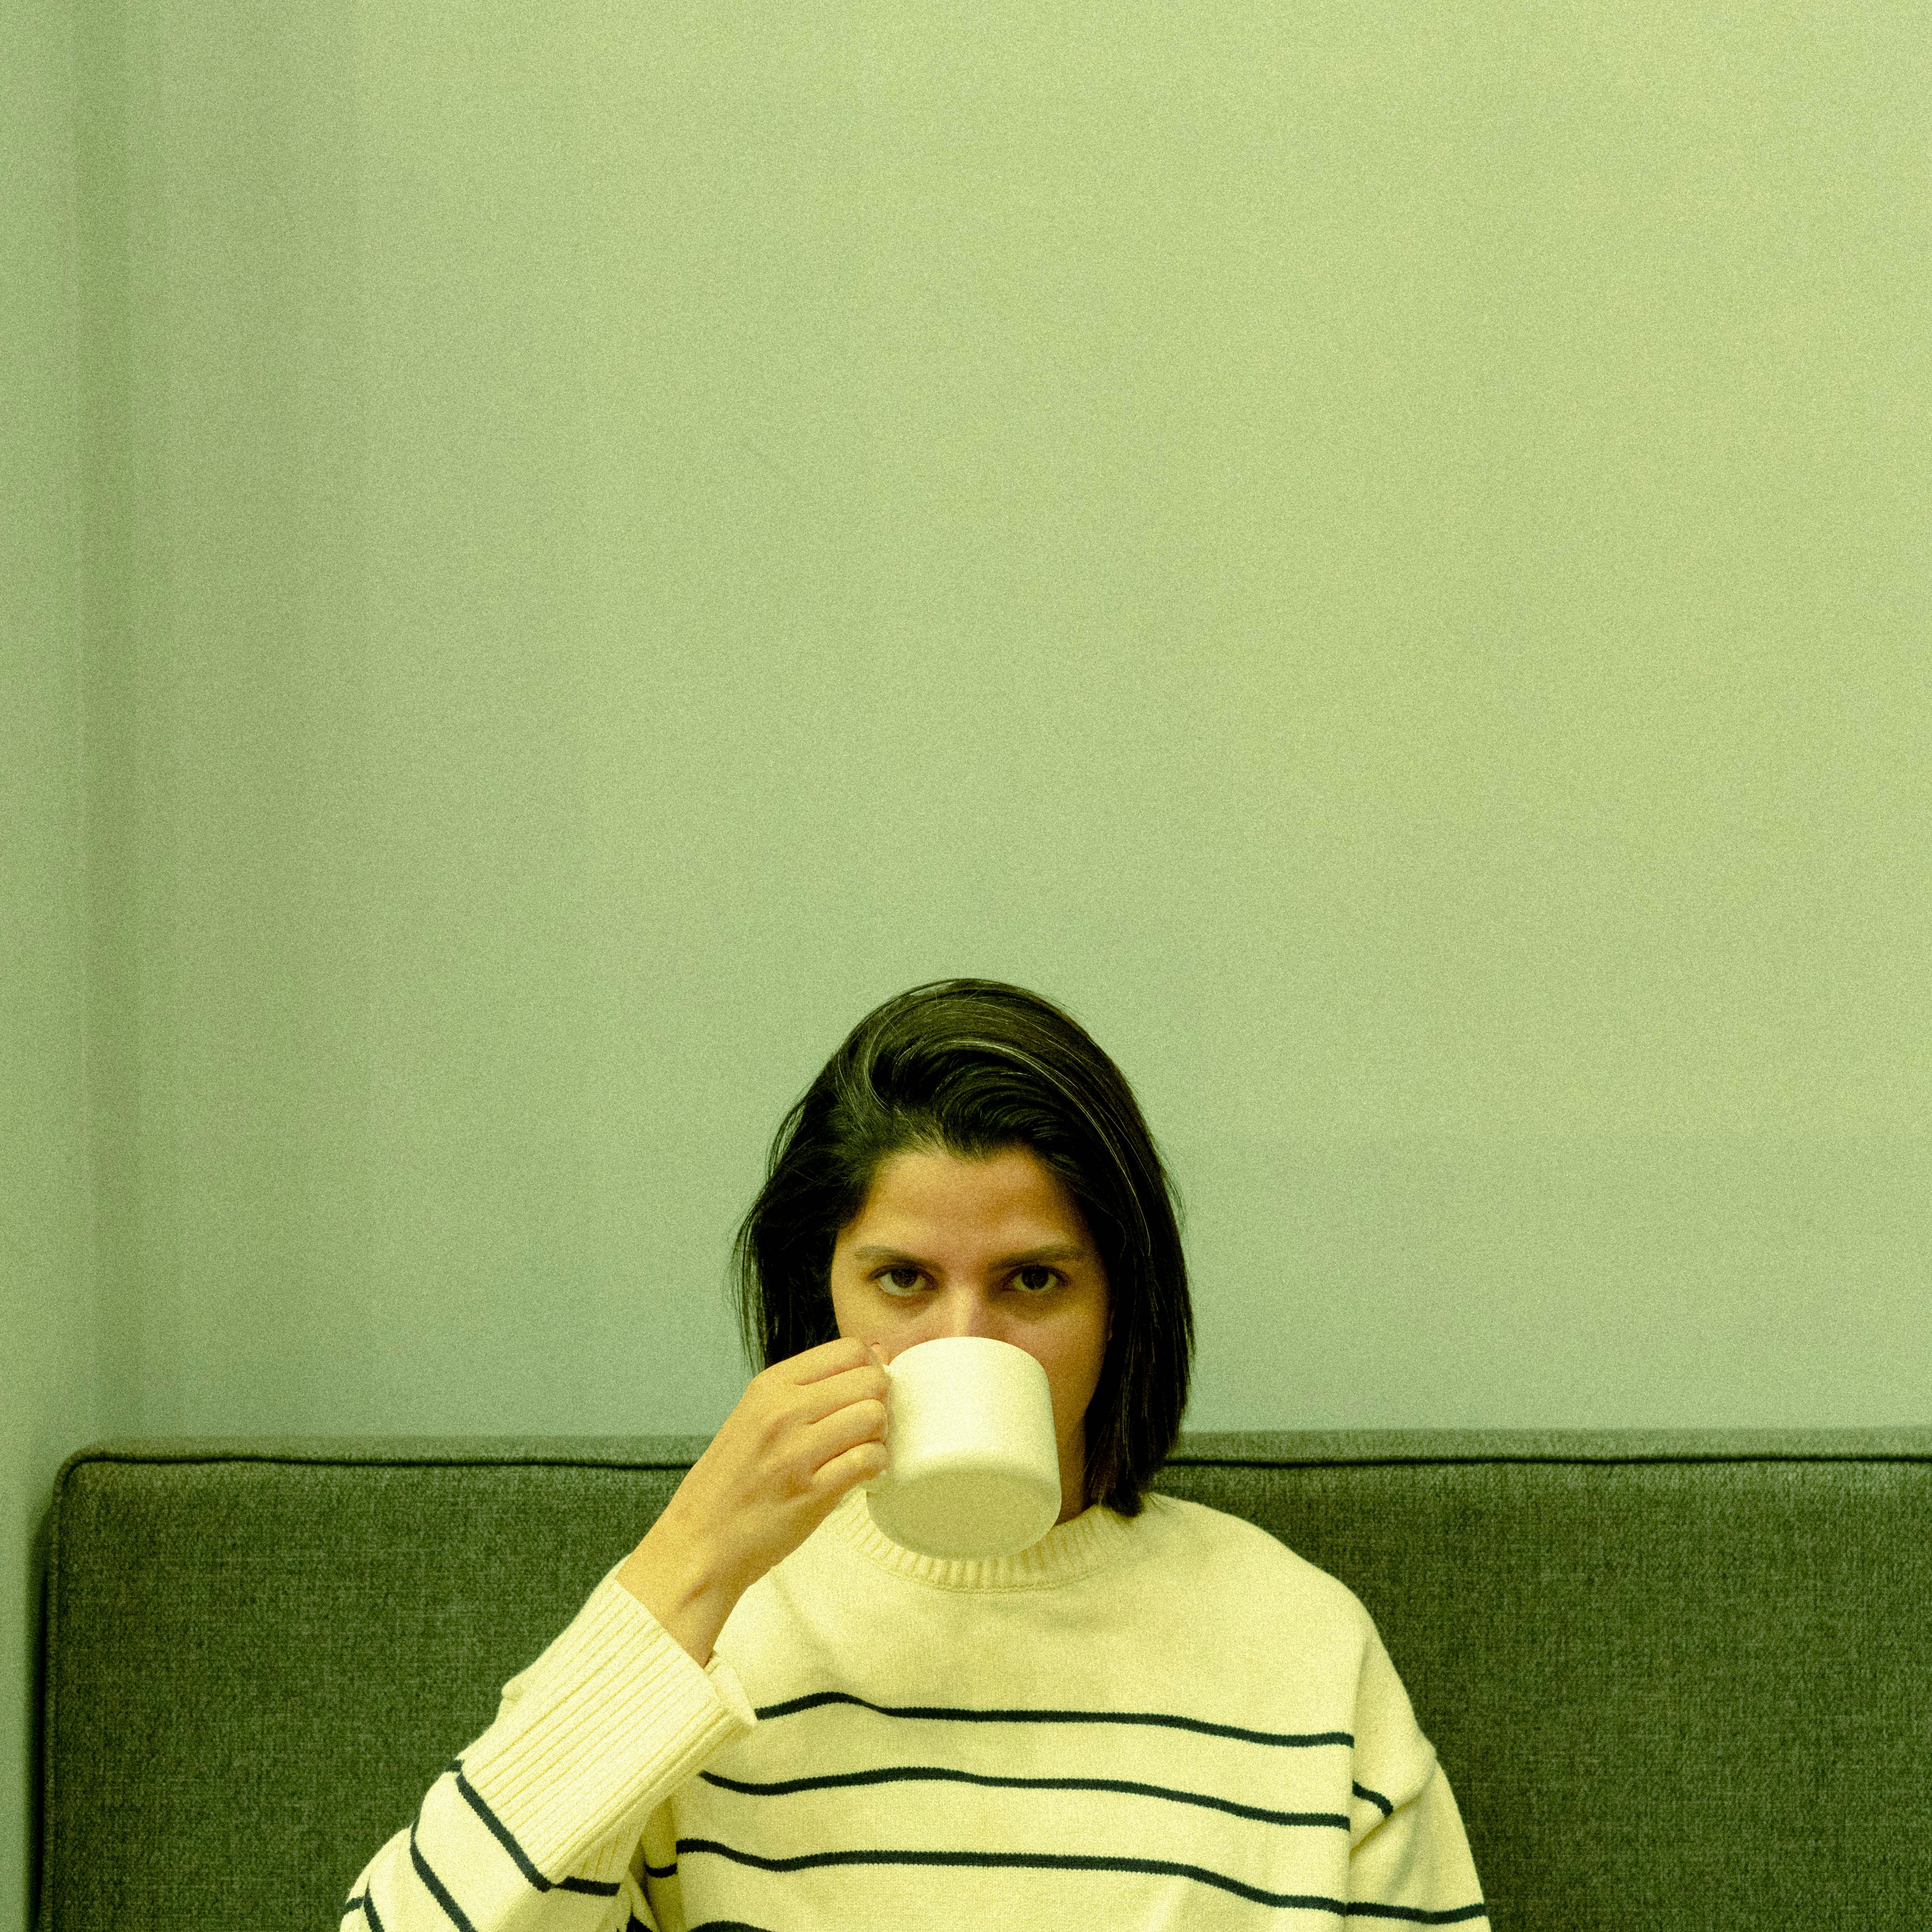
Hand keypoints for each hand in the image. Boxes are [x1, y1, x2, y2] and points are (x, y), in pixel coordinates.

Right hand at [618, 1336, 889, 1663]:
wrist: (698, 1543)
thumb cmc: (731, 1481)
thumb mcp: (755, 1416)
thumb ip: (809, 1386)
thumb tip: (875, 1351)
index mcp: (770, 1386)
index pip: (850, 1350)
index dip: (871, 1368)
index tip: (865, 1392)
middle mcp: (783, 1411)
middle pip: (871, 1380)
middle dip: (881, 1402)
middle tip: (867, 1426)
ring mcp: (797, 1452)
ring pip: (875, 1417)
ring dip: (880, 1436)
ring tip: (862, 1450)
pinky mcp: (812, 1492)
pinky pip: (869, 1461)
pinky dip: (875, 1468)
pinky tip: (861, 1475)